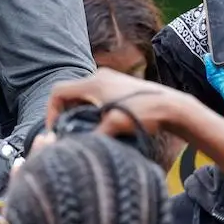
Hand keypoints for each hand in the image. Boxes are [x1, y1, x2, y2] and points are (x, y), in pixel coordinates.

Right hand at [45, 67, 179, 138]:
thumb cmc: (145, 113)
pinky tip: (99, 123)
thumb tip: (77, 146)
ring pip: (82, 95)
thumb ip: (93, 134)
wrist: (172, 106)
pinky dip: (90, 108)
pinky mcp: (118, 85)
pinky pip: (94, 95)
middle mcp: (99, 76)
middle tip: (68, 132)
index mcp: (93, 83)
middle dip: (64, 113)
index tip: (56, 130)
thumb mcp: (116, 125)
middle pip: (69, 93)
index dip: (51, 111)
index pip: (58, 92)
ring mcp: (109, 79)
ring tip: (83, 130)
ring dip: (78, 111)